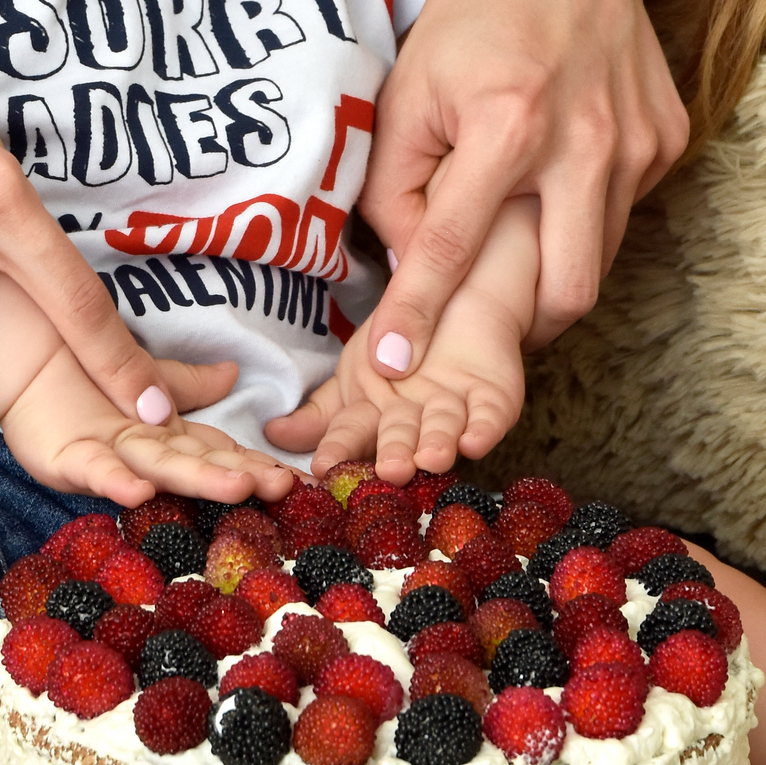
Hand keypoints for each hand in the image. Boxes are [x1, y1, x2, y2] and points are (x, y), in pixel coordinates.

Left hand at [1, 352, 295, 507]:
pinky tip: (138, 491)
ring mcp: (107, 457)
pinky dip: (115, 481)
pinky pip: (93, 469)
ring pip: (157, 467)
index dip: (256, 460)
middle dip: (239, 476)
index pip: (219, 447)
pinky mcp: (66, 459)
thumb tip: (233, 372)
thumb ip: (188, 382)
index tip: (299, 479)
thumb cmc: (81, 376)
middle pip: (196, 462)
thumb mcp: (145, 373)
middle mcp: (141, 452)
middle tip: (283, 489)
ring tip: (236, 488)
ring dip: (195, 481)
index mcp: (165, 434)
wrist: (17, 365)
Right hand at [267, 197, 537, 480]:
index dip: (339, 449)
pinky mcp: (493, 402)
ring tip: (432, 458)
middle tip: (390, 469)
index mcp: (374, 418)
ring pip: (442, 430)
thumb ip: (319, 406)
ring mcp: (452, 412)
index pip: (350, 434)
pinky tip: (475, 441)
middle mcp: (413, 423)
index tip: (326, 467)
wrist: (456, 295)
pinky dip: (483, 428)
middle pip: (400, 437)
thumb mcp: (353, 367)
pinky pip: (489, 417)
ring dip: (437, 445)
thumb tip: (272, 435)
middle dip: (395, 453)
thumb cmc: (398, 342)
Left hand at [356, 0, 687, 380]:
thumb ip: (397, 184)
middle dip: (519, 329)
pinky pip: (623, 212)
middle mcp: (583, 141)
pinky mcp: (668, 140)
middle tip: (480, 325)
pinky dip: (585, 219)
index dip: (417, 314)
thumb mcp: (408, 90)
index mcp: (507, 122)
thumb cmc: (472, 15)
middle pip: (562, 292)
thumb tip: (407, 265)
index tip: (389, 367)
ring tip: (512, 256)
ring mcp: (637, 143)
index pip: (453, 246)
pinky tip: (557, 182)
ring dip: (551, 275)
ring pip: (598, 261)